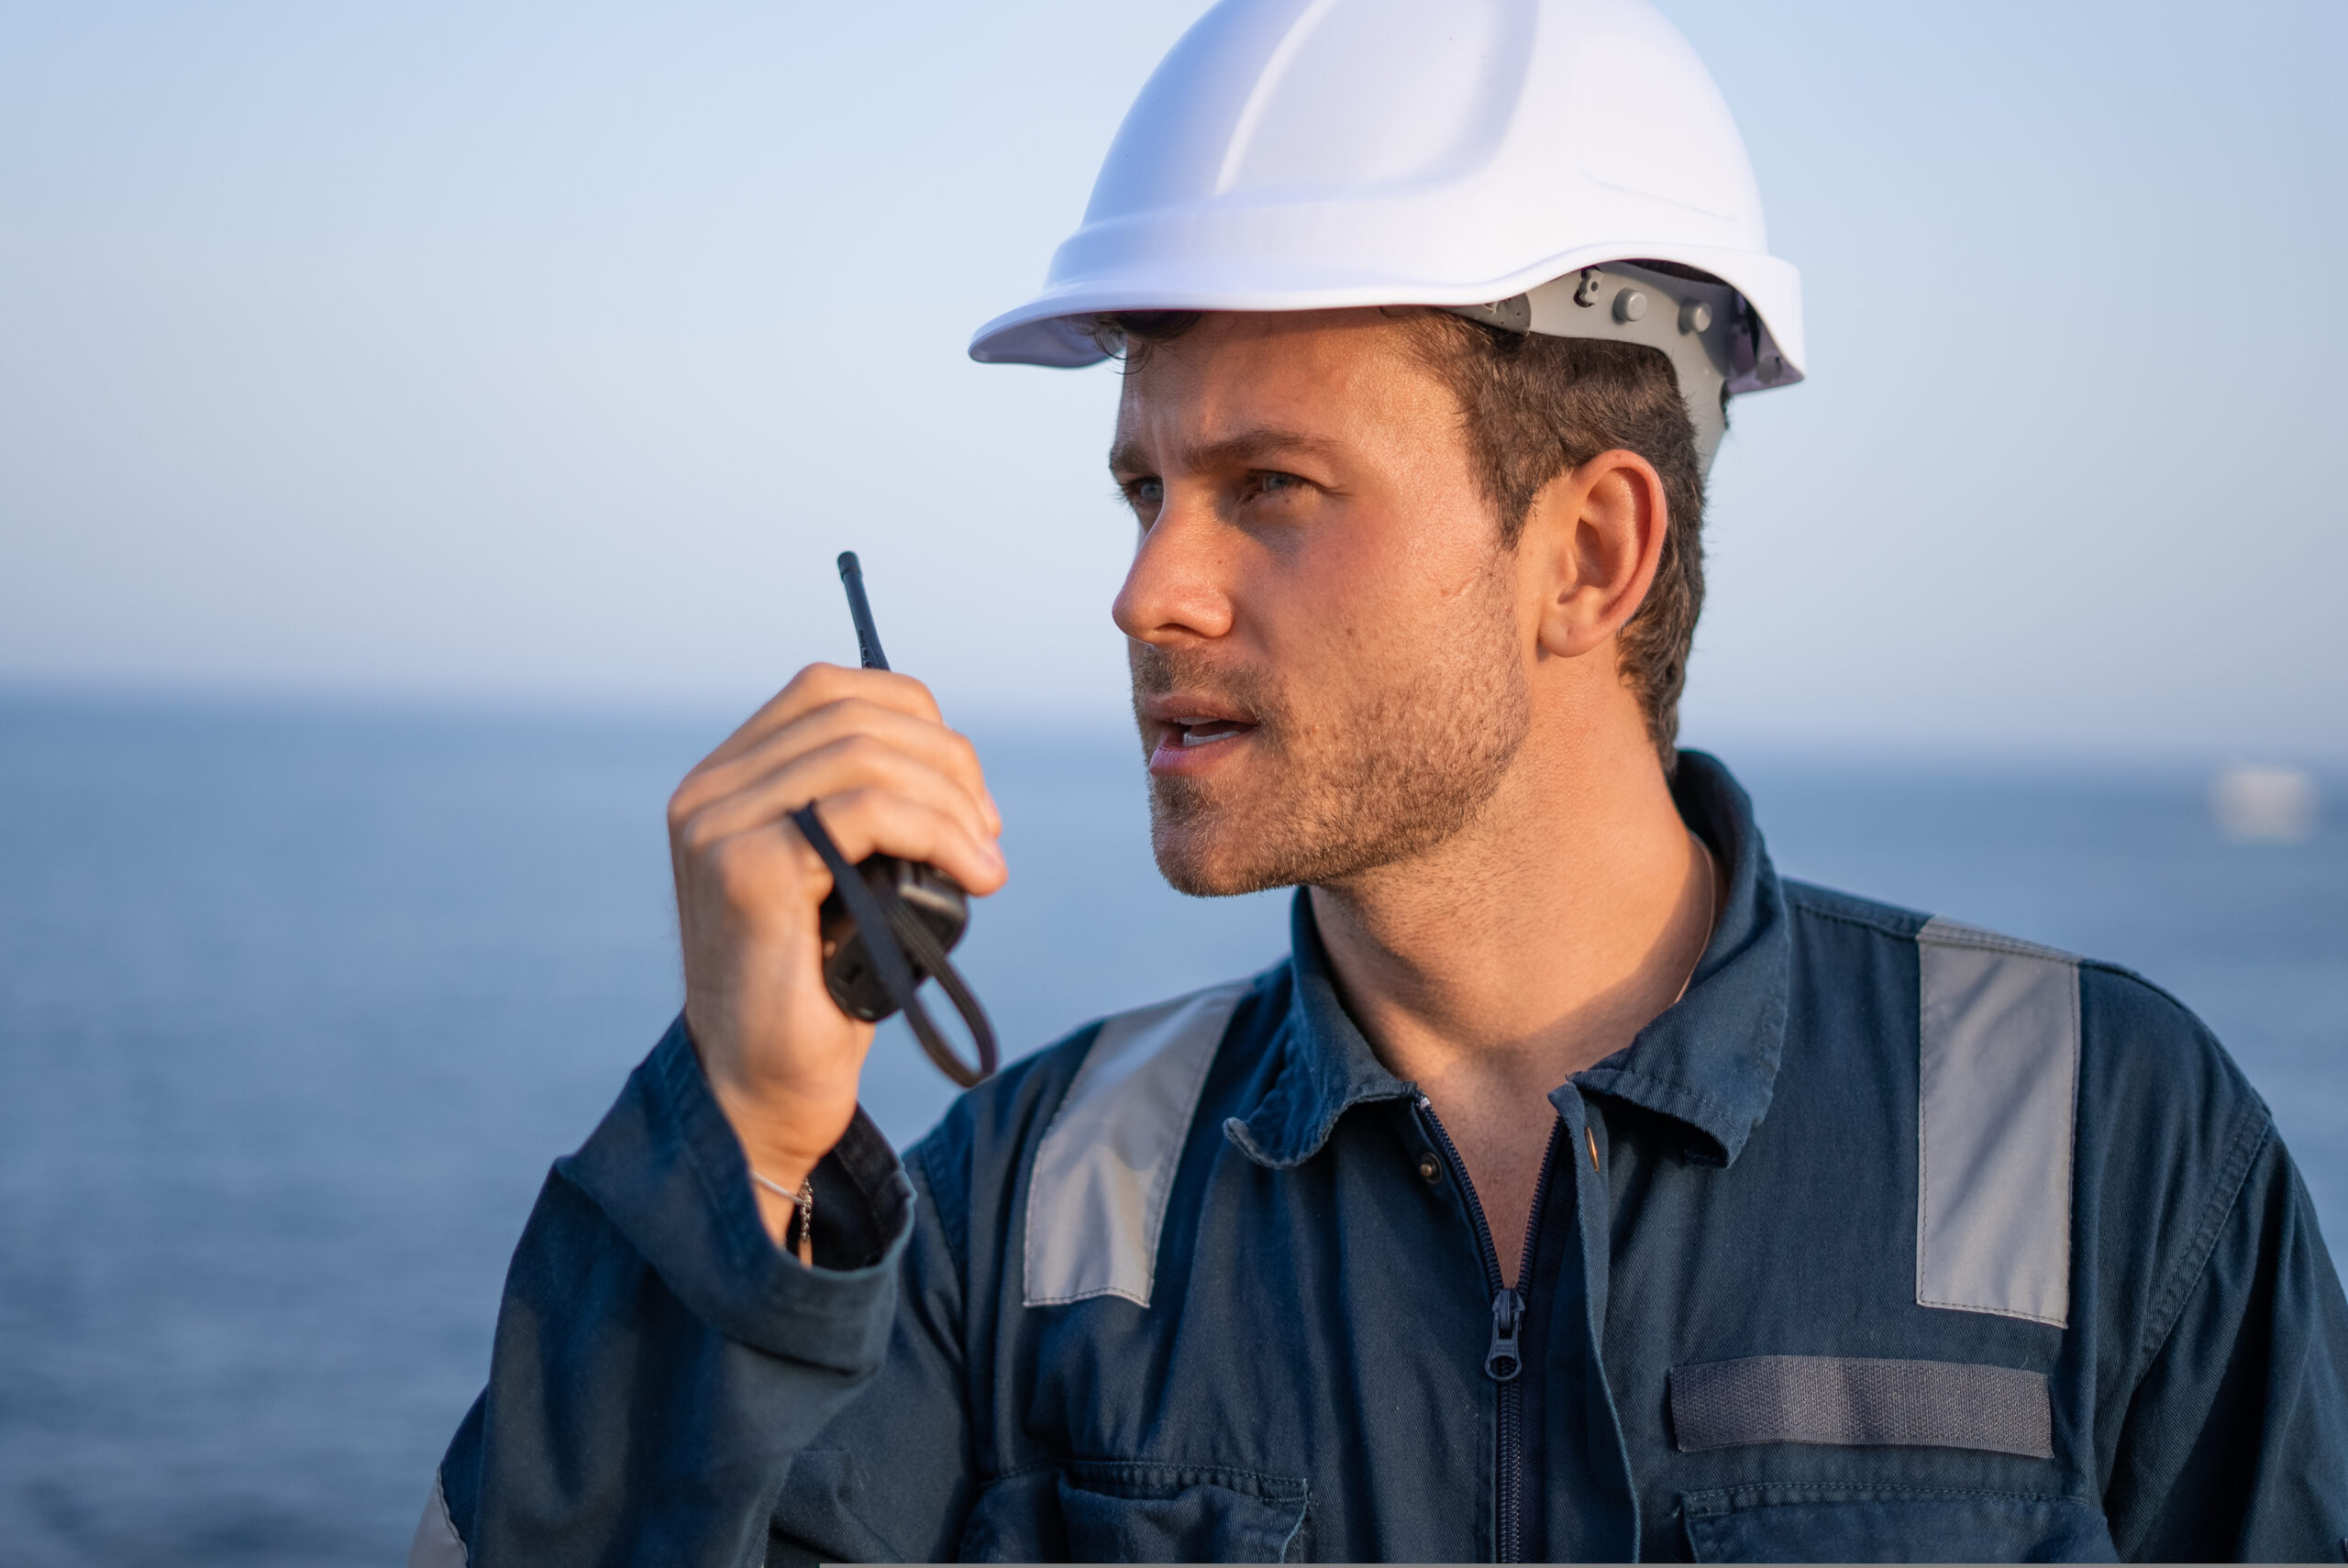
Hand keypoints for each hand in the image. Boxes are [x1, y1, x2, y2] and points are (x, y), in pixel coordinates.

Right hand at [667, 664, 1004, 1243]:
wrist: (762, 1094)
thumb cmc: (815, 993)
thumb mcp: (840, 877)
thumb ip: (859, 808)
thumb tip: (949, 762)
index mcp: (723, 782)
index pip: (828, 690)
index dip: (917, 719)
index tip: (968, 797)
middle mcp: (707, 794)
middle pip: (853, 713)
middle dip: (947, 762)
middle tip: (989, 834)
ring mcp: (719, 828)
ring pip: (866, 755)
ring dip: (951, 803)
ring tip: (986, 862)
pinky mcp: (748, 871)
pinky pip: (865, 809)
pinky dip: (938, 832)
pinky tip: (974, 877)